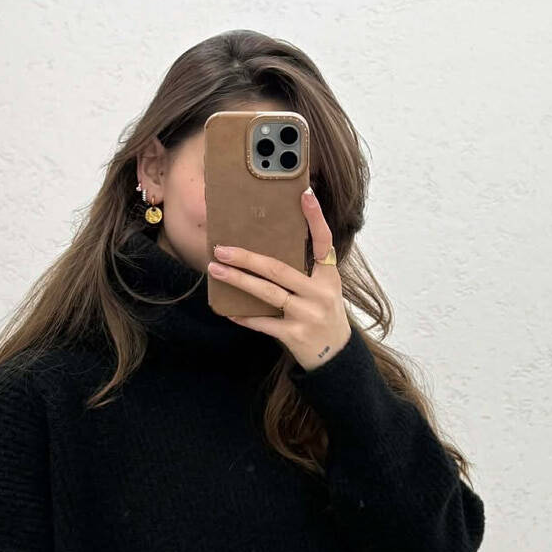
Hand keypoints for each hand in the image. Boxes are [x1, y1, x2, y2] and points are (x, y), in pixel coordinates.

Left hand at [207, 185, 351, 372]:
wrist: (335, 356)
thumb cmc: (323, 316)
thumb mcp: (324, 290)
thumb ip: (305, 272)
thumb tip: (266, 251)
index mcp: (329, 277)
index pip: (323, 242)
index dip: (315, 219)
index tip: (305, 194)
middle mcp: (320, 293)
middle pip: (279, 269)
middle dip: (247, 258)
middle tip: (221, 248)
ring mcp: (307, 315)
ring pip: (267, 293)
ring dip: (238, 280)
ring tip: (216, 269)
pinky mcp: (295, 335)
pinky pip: (264, 323)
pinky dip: (245, 316)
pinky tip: (228, 309)